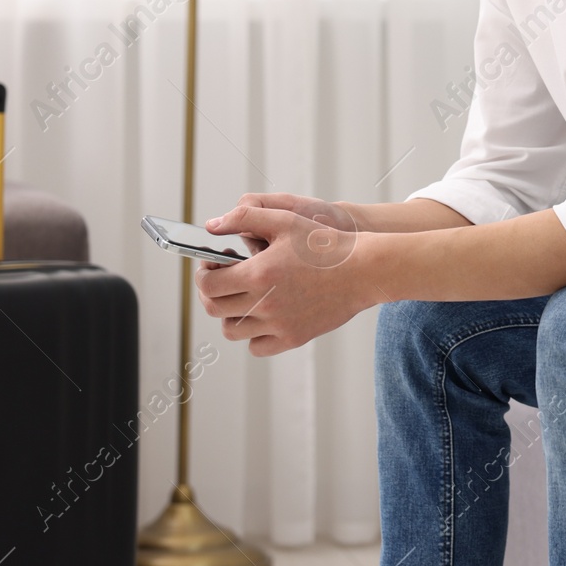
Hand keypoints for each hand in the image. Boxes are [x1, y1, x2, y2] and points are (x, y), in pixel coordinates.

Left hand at [193, 193, 370, 356]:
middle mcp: (265, 304)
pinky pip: (257, 346)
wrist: (363, 270)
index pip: (209, 285)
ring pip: (232, 331)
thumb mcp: (284, 219)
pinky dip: (251, 335)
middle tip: (220, 278)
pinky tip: (261, 315)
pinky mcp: (294, 338)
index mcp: (259, 274)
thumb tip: (212, 226)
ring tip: (240, 296)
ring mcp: (279, 325)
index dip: (202, 275)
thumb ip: (244, 218)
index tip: (209, 265)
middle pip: (215, 309)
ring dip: (228, 314)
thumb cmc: (326, 244)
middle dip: (210, 292)